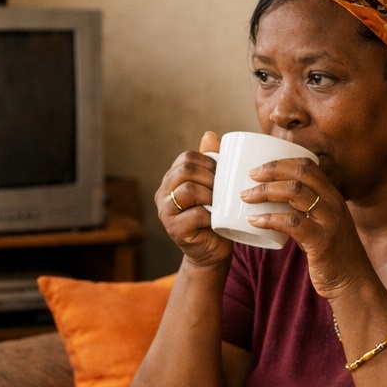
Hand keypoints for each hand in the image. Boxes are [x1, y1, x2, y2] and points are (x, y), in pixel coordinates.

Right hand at [157, 131, 233, 267]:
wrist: (212, 251)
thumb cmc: (215, 217)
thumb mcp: (214, 187)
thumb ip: (210, 163)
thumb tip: (210, 135)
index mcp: (171, 179)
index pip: (186, 158)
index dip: (209, 162)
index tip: (223, 174)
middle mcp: (163, 194)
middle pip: (185, 170)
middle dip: (210, 177)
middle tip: (223, 189)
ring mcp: (165, 212)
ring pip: (188, 190)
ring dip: (210, 195)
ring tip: (220, 203)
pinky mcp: (174, 230)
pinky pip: (194, 215)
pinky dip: (210, 215)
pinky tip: (216, 219)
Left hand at [242, 158, 368, 299]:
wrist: (353, 283)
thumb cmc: (332, 255)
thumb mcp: (321, 226)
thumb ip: (303, 214)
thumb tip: (273, 206)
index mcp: (332, 196)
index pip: (308, 166)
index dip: (281, 162)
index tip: (259, 168)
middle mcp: (333, 203)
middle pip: (300, 174)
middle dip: (271, 171)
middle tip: (249, 177)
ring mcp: (329, 221)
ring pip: (295, 193)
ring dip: (266, 192)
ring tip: (246, 197)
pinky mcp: (321, 241)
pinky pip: (292, 223)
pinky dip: (269, 219)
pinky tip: (254, 221)